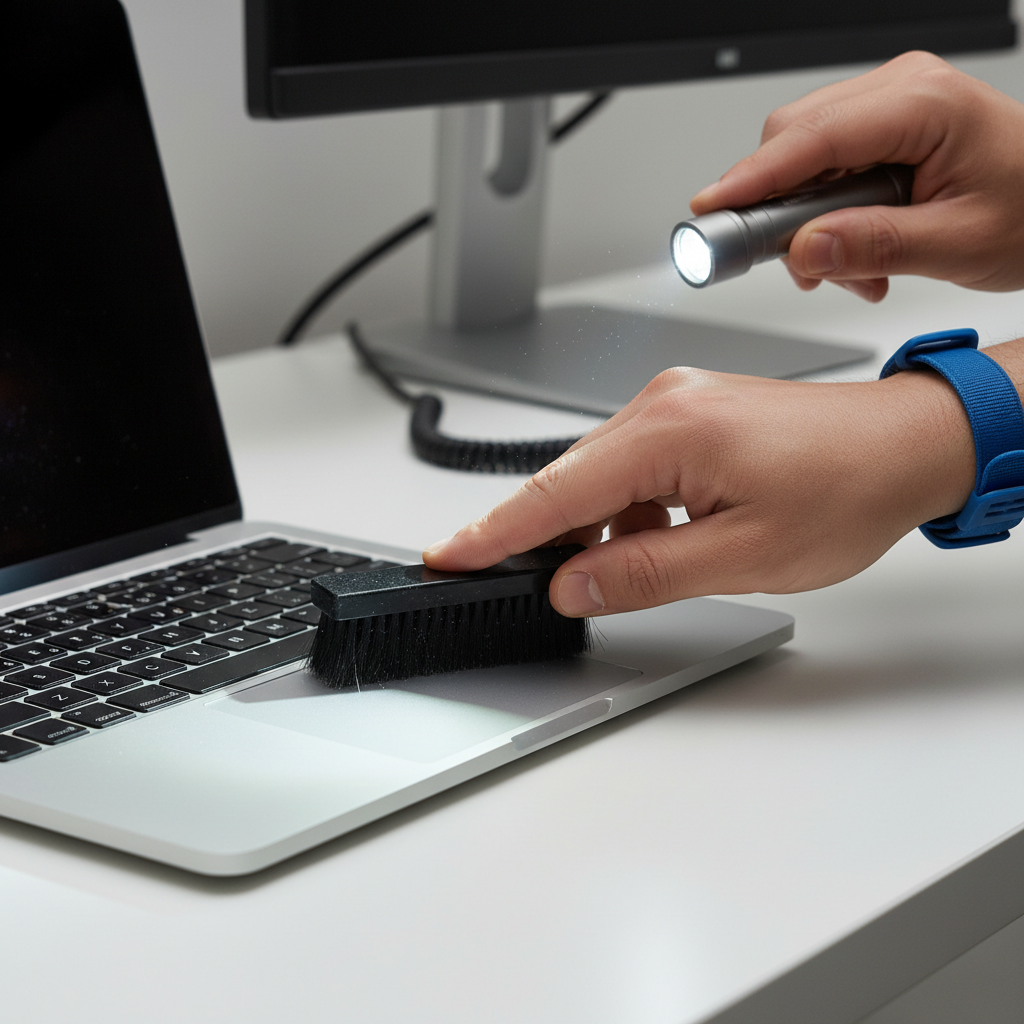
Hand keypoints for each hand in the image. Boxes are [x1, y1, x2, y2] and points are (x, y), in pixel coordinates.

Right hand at [423, 362, 977, 615]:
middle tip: (516, 585)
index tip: (450, 557)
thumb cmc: (848, 488)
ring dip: (591, 528)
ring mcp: (674, 404)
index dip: (495, 532)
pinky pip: (630, 466)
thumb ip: (646, 573)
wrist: (907, 445)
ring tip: (614, 574)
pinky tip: (648, 542)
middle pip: (568, 480)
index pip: (554, 491)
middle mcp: (662, 403)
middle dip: (539, 536)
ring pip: (598, 476)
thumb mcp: (742, 555)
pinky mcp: (689, 415)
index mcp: (669, 431)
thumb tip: (574, 585)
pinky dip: (624, 510)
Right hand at [690, 52, 1023, 301]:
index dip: (753, 177)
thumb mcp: (959, 243)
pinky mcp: (880, 132)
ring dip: (805, 224)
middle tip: (793, 267)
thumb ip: (877, 246)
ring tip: (847, 271)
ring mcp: (888, 108)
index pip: (814, 136)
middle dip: (779, 210)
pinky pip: (823, 169)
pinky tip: (852, 250)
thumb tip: (805, 251)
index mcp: (923, 103)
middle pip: (794, 141)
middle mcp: (900, 92)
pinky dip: (823, 218)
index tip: (710, 209)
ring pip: (802, 160)